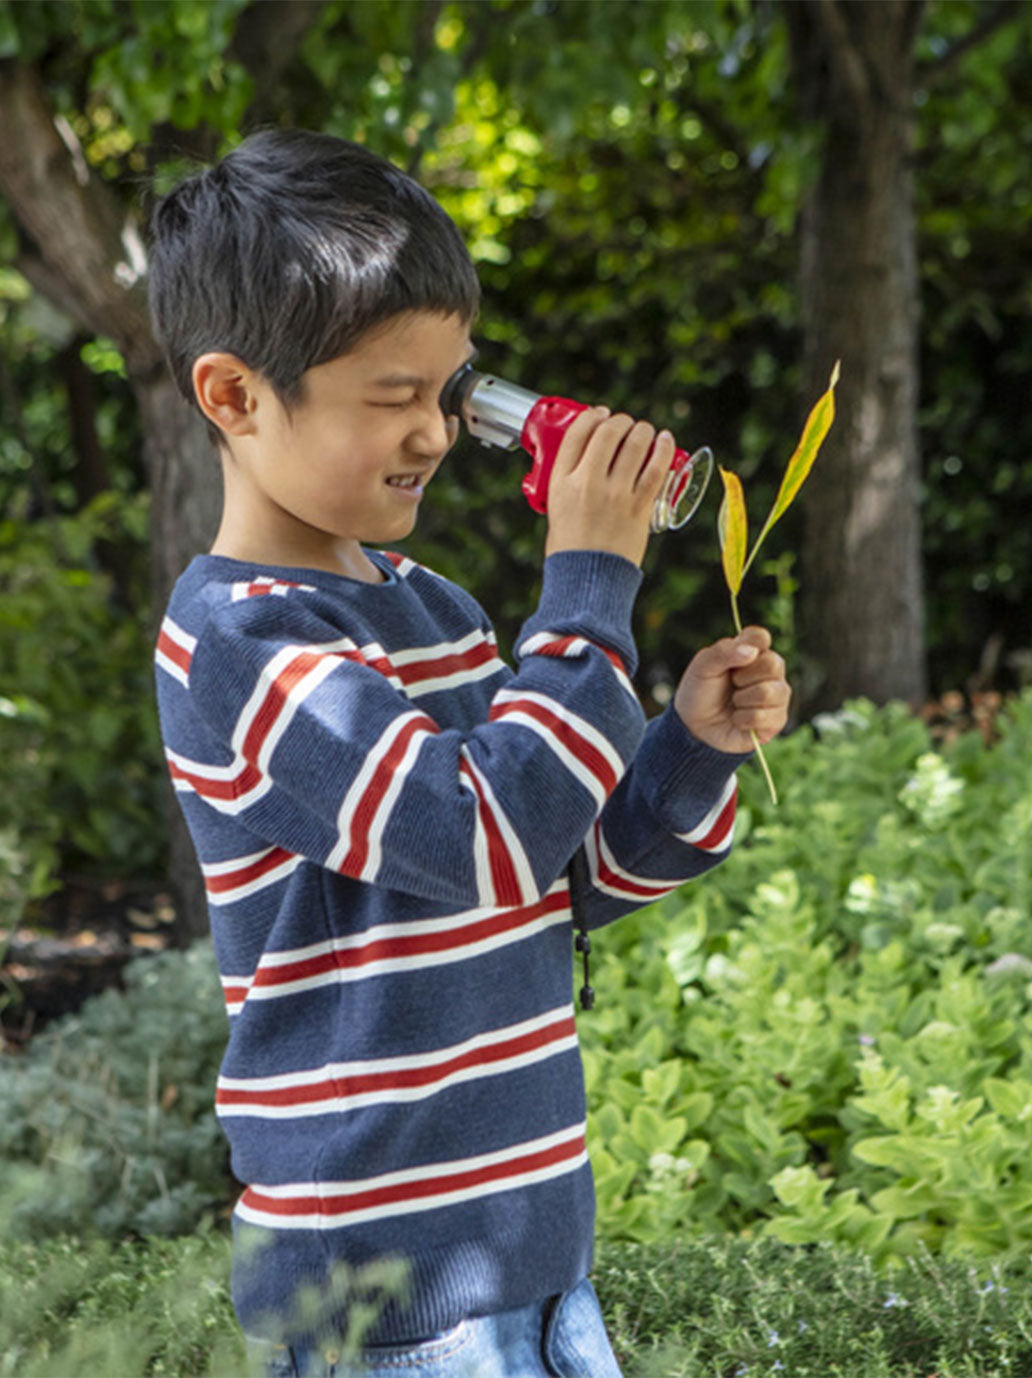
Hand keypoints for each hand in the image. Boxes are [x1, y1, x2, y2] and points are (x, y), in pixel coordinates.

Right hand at [545, 406, 673, 566]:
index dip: (591, 417)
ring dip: (643, 430)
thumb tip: (591, 464)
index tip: (600, 414)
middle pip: (607, 434)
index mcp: (561, 483)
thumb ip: (571, 484)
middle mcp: (588, 483)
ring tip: (645, 430)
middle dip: (619, 421)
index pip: (577, 434)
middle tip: (625, 424)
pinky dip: (663, 449)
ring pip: (634, 445)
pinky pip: (656, 468)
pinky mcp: (639, 507)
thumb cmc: (571, 551)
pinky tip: (665, 440)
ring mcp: (616, 494)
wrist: (588, 582)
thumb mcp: (557, 510)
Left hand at [673, 626, 790, 753]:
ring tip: (734, 702)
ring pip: (769, 692)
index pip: (761, 637)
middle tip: (732, 684)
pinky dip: (743, 719)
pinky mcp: (777, 720)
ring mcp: (777, 695)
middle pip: (772, 664)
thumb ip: (723, 652)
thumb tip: (751, 652)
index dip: (746, 647)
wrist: (694, 725)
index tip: (730, 660)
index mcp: (754, 650)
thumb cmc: (700, 691)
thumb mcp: (703, 666)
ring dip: (742, 700)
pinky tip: (738, 719)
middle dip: (742, 677)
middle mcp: (771, 671)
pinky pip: (764, 716)